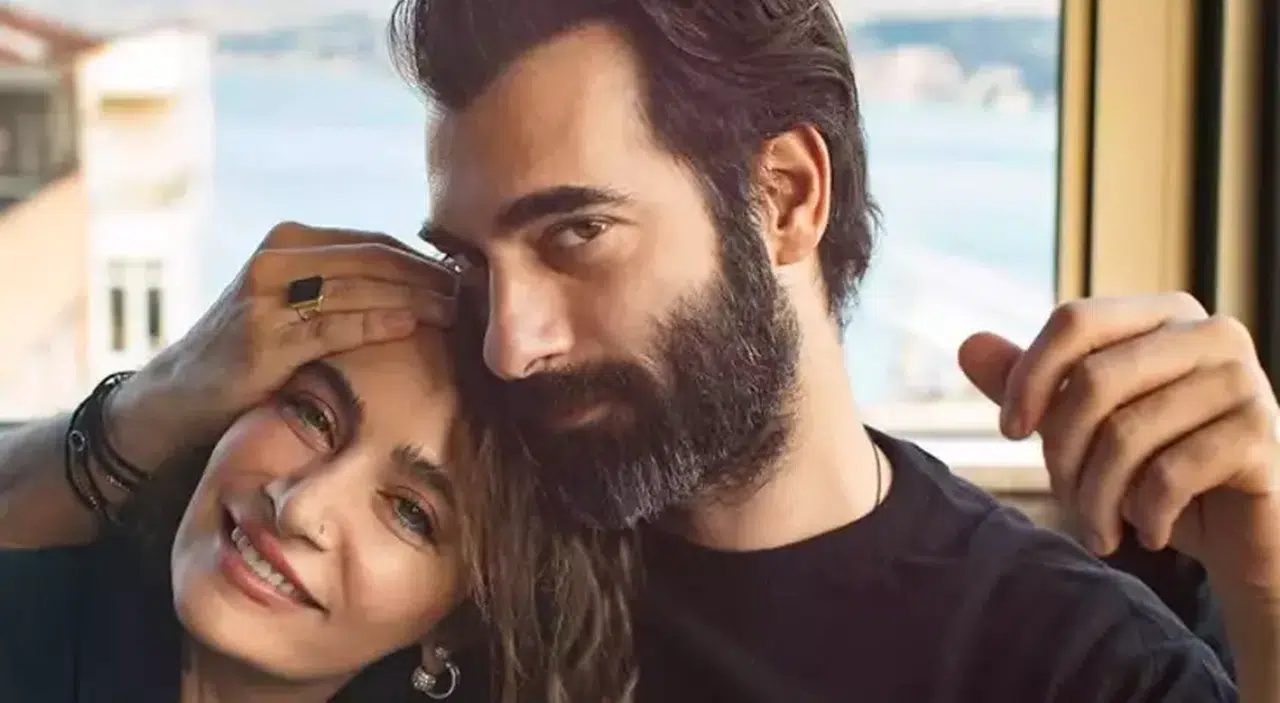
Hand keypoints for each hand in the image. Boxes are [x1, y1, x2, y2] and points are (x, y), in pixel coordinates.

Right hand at [108, 222, 459, 464]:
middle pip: (376, 258)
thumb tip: (425, 286)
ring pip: (361, 286)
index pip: (377, 242)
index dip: (426, 259)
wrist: (179, 394)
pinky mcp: (265, 335)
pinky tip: (411, 325)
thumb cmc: (252, 351)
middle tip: (475, 292)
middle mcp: (278, 257)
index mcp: (291, 241)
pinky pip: (335, 323)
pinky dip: (378, 321)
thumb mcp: (296, 304)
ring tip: (457, 309)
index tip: (468, 277)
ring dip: (416, 297)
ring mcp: (268, 294)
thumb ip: (344, 288)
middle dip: (430, 274)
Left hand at [958, 293, 1279, 597]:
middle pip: (1094, 381)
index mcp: (1164, 315)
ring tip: (1099, 528)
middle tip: (1065, 498)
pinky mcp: (1262, 434)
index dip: (1030, 376)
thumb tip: (968, 344)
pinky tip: (1147, 532)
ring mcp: (1244, 380)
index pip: (1076, 320)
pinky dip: (1144, 514)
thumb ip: (1030, 383)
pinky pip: (1169, 473)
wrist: (1247, 535)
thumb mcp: (1087, 426)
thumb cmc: (1159, 468)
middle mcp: (1210, 333)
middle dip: (1063, 452)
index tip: (1011, 432)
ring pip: (1127, 434)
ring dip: (1098, 497)